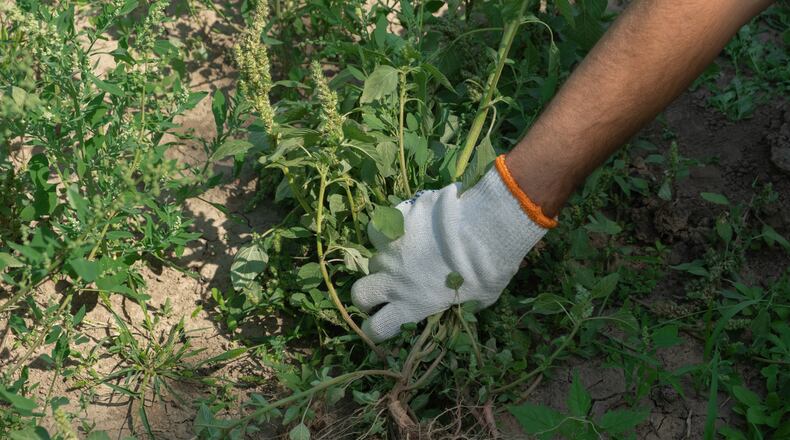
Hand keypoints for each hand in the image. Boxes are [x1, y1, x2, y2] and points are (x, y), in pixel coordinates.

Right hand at [351, 155, 556, 341]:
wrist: (484, 229)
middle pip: (358, 294)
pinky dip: (388, 228)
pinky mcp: (394, 223)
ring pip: (371, 258)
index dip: (376, 328)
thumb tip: (460, 303)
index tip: (383, 321)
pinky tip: (405, 226)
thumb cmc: (489, 271)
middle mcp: (394, 281)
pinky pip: (379, 228)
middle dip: (366, 294)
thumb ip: (459, 304)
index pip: (377, 328)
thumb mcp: (480, 300)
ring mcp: (391, 251)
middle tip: (382, 288)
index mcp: (412, 306)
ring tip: (404, 252)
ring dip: (384, 259)